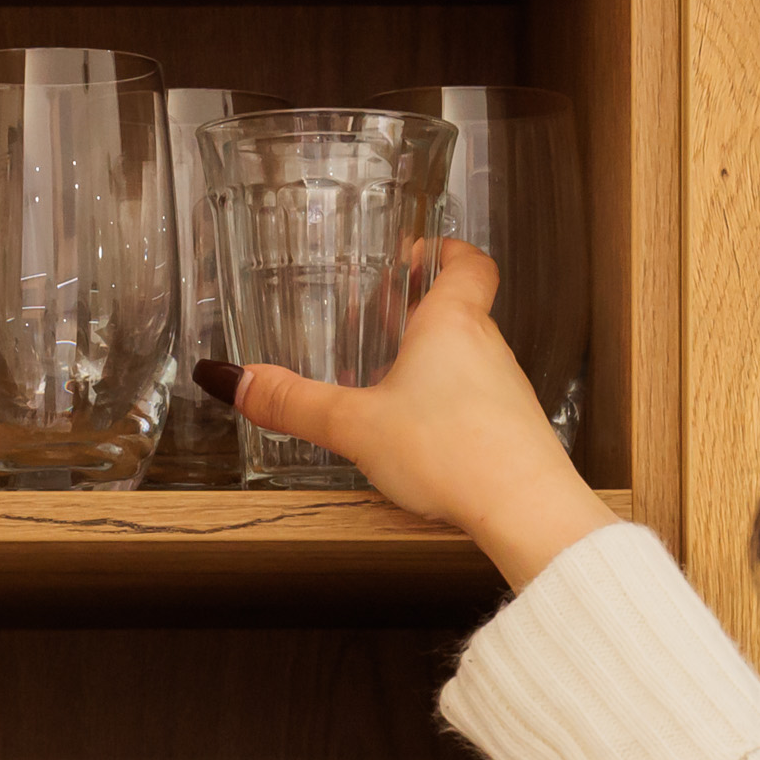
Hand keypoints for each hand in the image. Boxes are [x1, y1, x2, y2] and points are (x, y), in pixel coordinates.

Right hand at [196, 238, 611, 587]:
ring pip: (466, 357)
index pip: (466, 263)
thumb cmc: (452, 451)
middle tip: (376, 321)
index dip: (444, 251)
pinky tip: (414, 436)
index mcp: (451, 324)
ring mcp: (503, 389)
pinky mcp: (510, 430)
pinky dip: (444, 403)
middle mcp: (485, 348)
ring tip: (384, 383)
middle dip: (416, 312)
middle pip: (459, 310)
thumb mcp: (356, 426)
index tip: (416, 254)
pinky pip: (475, 401)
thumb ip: (295, 404)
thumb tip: (236, 380)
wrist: (524, 507)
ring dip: (429, 361)